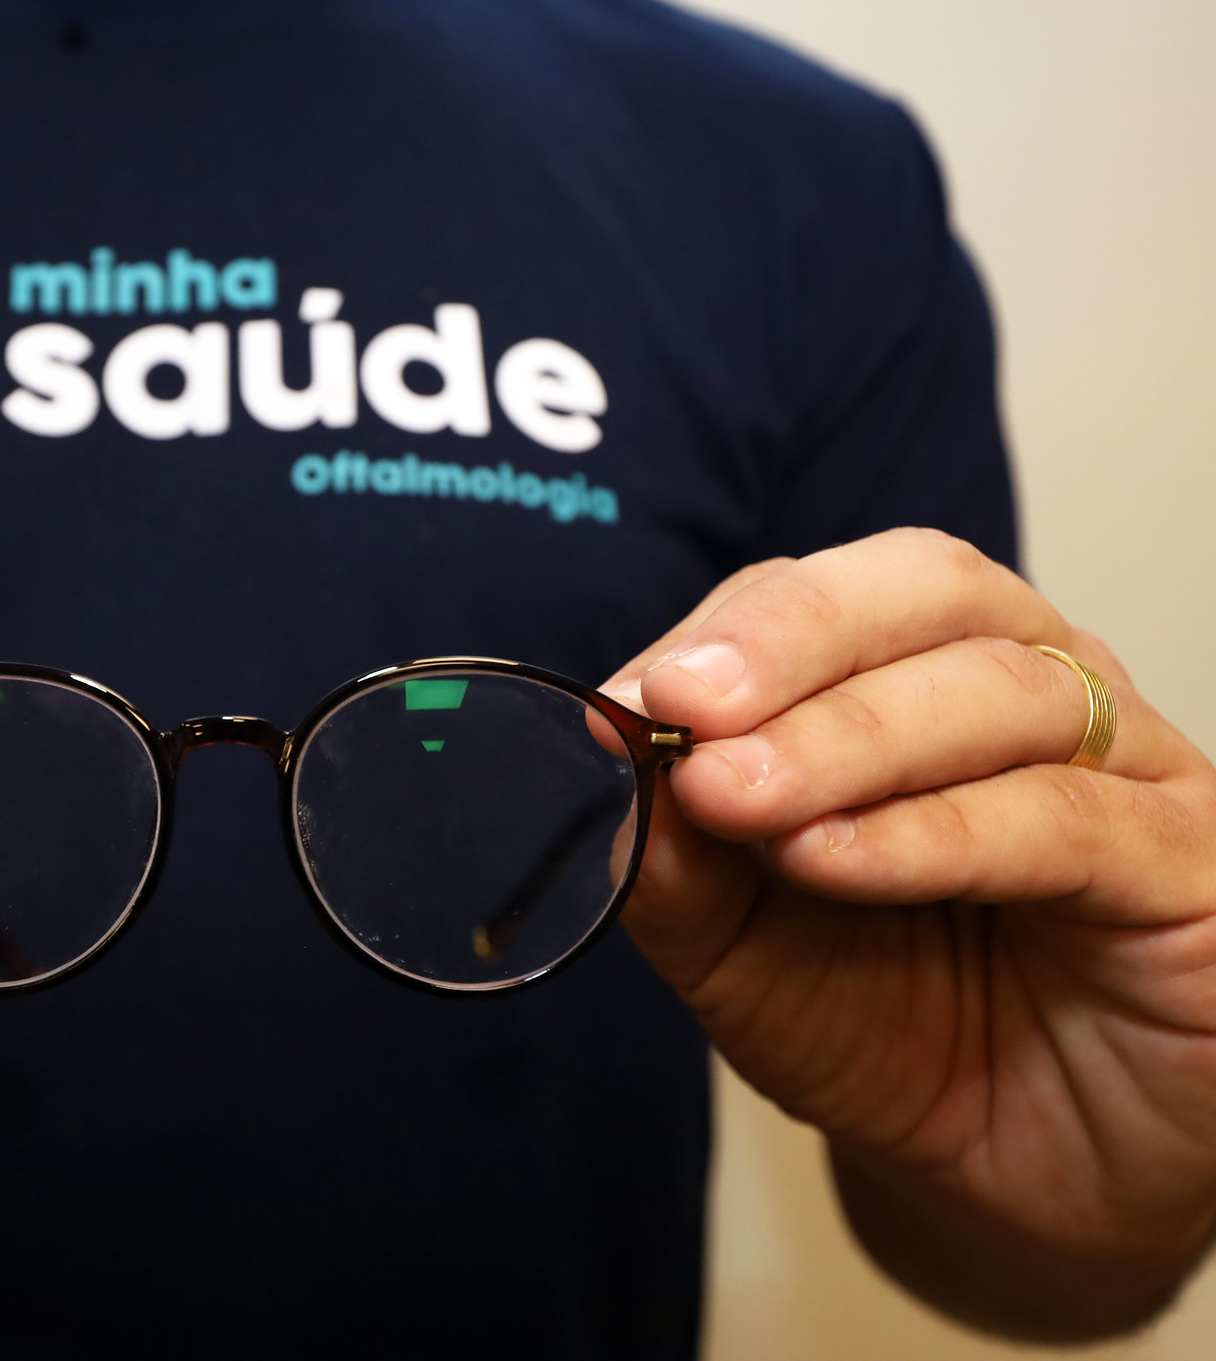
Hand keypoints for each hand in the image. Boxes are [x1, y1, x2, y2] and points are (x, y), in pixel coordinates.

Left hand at [603, 528, 1215, 1339]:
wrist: (1005, 1178)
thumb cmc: (883, 1030)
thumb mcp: (738, 947)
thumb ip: (679, 855)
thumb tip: (613, 747)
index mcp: (926, 676)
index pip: (835, 592)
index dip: (735, 629)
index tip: (634, 695)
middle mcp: (1041, 695)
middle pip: (930, 595)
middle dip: (791, 641)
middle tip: (680, 706)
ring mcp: (1131, 774)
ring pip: (1003, 693)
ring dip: (848, 737)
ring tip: (738, 798)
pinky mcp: (1192, 871)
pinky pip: (1068, 823)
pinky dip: (936, 832)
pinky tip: (832, 860)